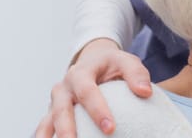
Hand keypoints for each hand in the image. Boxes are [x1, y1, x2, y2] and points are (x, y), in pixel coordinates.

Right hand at [33, 38, 153, 137]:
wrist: (92, 60)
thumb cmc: (112, 65)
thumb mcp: (126, 61)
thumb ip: (136, 74)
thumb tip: (145, 92)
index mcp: (80, 73)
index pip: (87, 92)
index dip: (97, 110)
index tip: (110, 128)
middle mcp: (63, 88)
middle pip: (61, 109)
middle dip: (67, 129)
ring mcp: (55, 102)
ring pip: (49, 121)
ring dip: (52, 136)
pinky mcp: (52, 113)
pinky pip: (46, 127)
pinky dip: (47, 137)